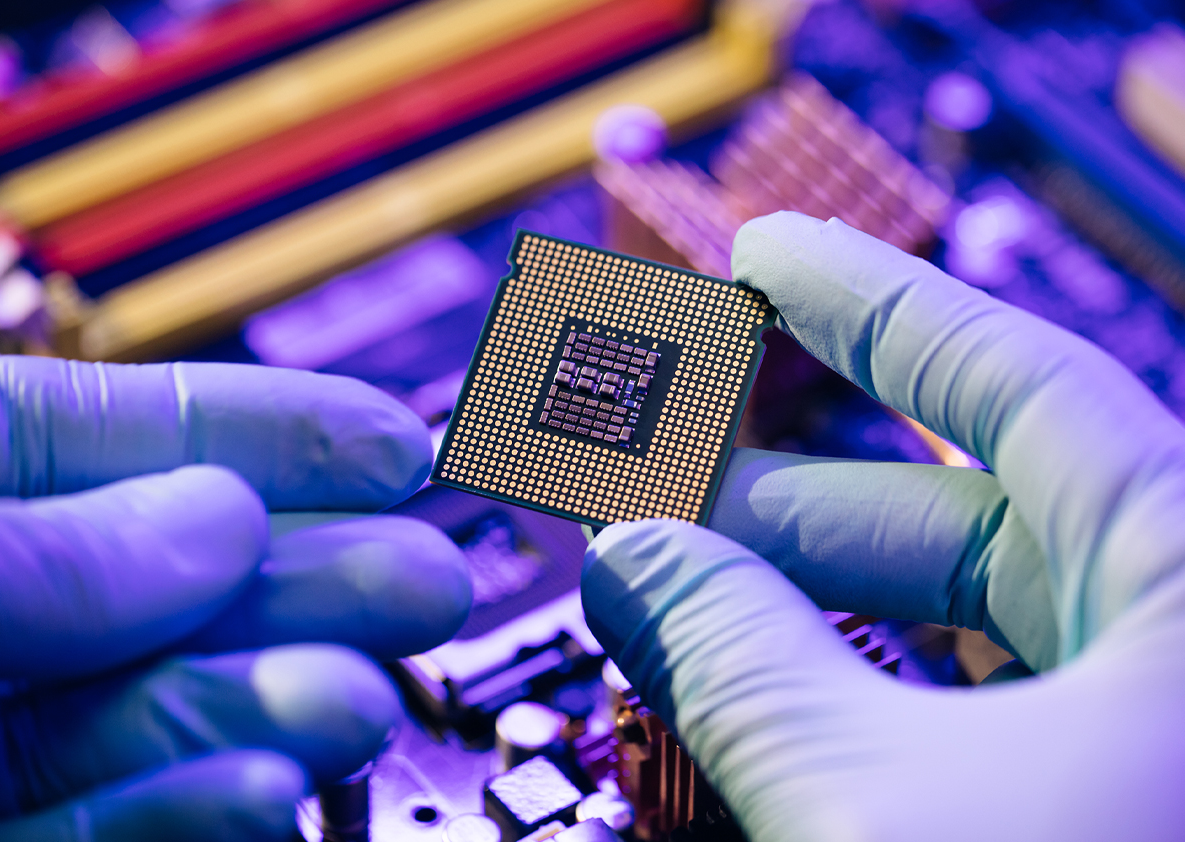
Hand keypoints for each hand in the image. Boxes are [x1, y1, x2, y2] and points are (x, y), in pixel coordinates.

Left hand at [0, 357, 470, 840]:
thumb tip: (220, 519)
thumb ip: (36, 548)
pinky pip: (79, 835)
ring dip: (258, 713)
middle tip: (424, 582)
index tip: (387, 442)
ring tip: (350, 707)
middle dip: (306, 583)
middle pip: (160, 588)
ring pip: (132, 718)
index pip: (118, 439)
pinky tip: (257, 794)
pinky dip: (174, 817)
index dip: (266, 432)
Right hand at [581, 212, 1184, 840]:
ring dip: (819, 601)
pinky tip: (789, 693)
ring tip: (692, 597)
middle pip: (971, 505)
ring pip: (976, 617)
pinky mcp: (1130, 796)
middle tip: (660, 485)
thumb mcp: (887, 805)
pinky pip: (991, 706)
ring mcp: (1165, 719)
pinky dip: (876, 687)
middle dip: (792, 493)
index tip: (769, 253)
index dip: (867, 301)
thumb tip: (634, 564)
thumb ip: (744, 666)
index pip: (1009, 374)